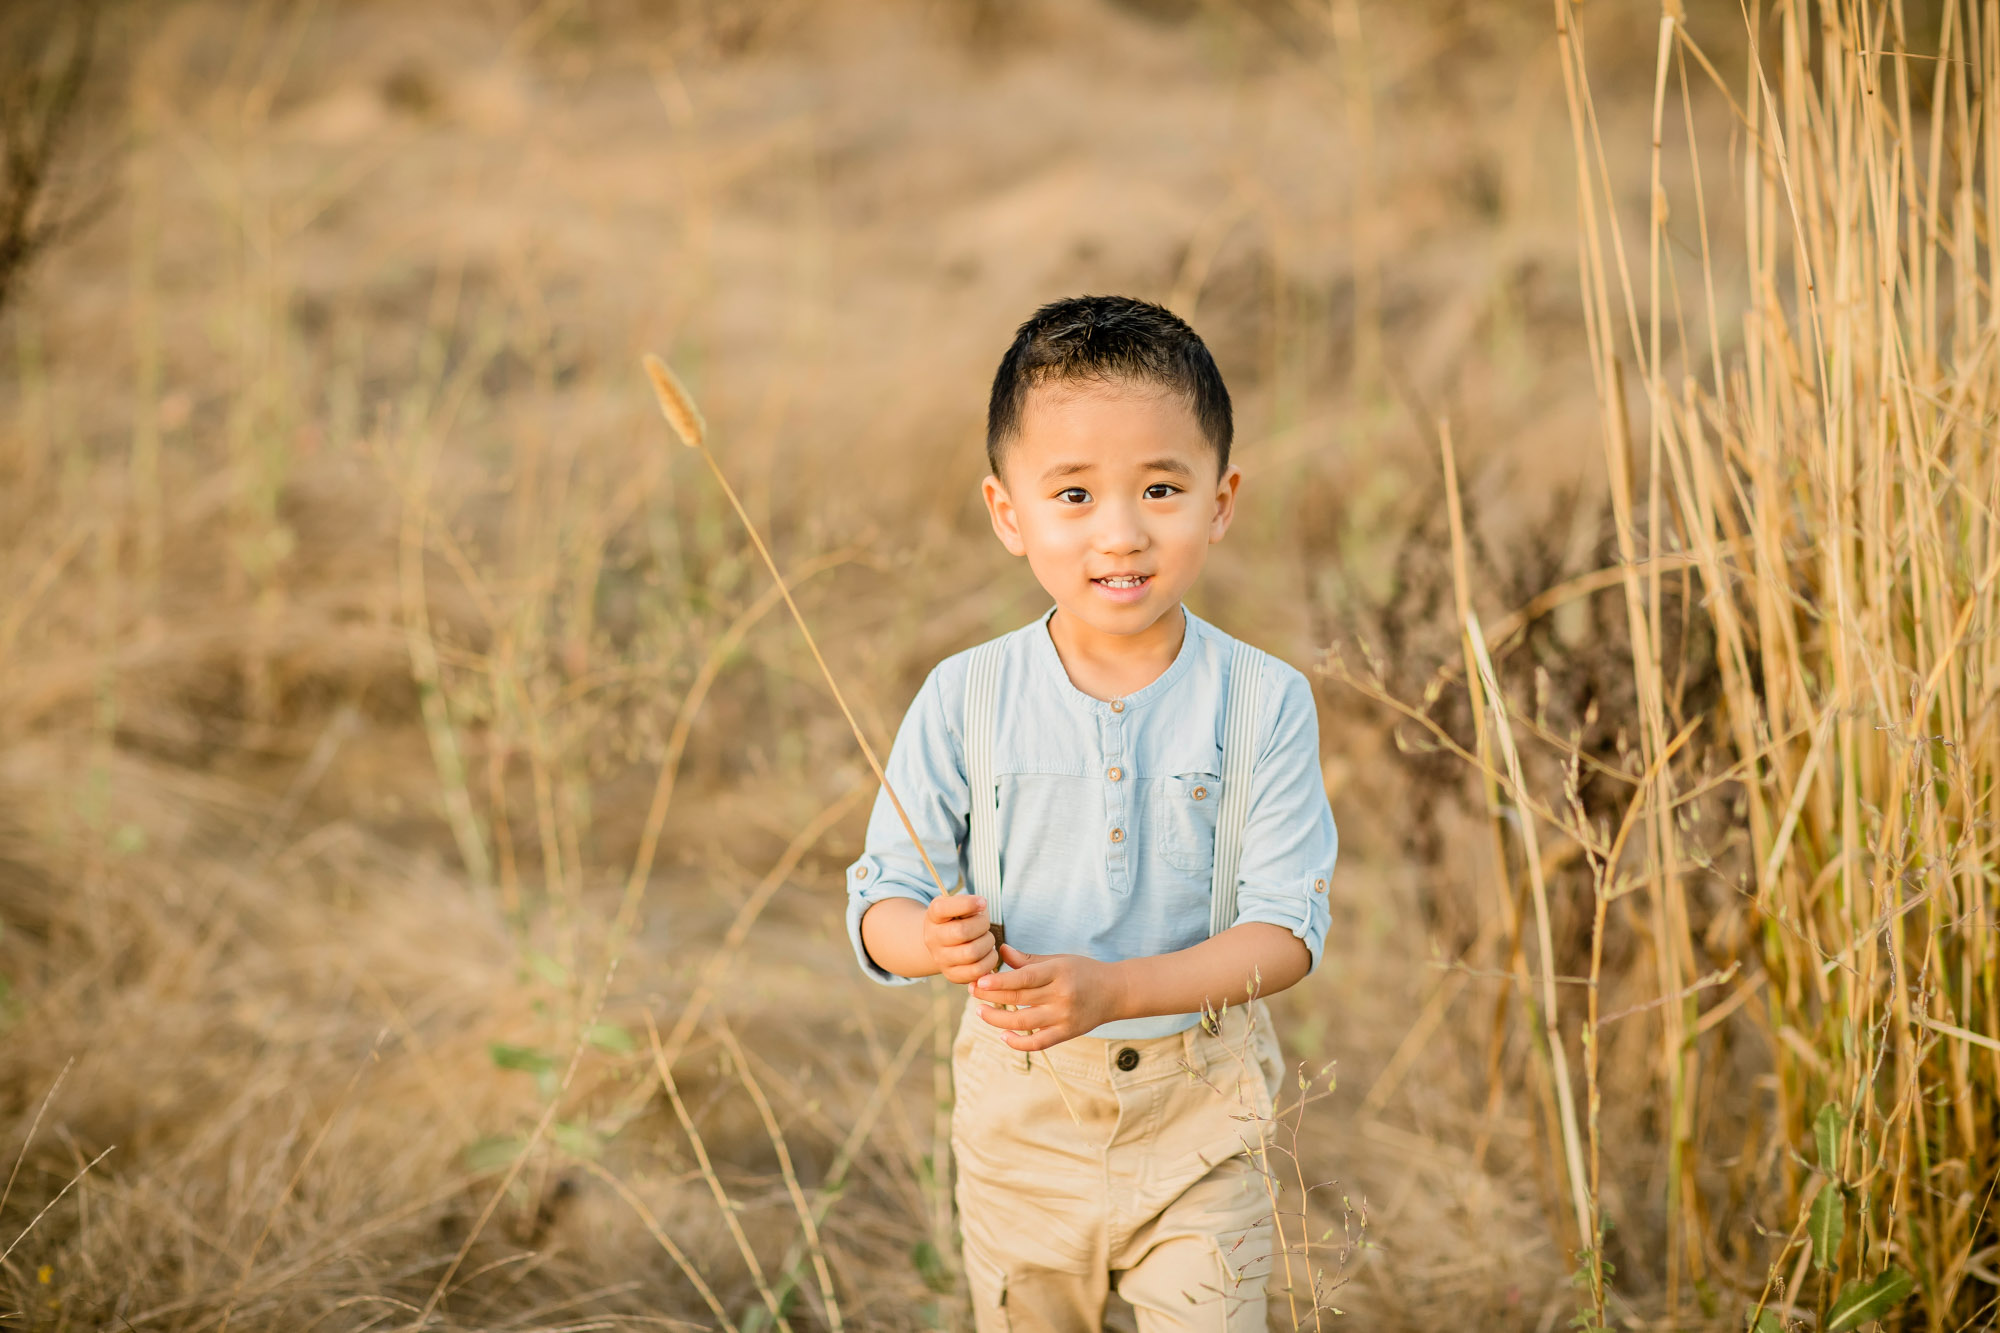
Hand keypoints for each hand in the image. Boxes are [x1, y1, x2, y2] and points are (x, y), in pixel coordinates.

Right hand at [922, 893, 999, 984]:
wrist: (945, 943)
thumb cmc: (958, 920)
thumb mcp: (959, 906)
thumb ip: (969, 903)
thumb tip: (981, 905)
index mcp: (933, 916)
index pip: (943, 908)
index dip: (967, 903)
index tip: (982, 902)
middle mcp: (932, 938)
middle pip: (961, 932)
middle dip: (982, 925)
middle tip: (985, 924)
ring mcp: (940, 959)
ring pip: (971, 953)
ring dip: (987, 943)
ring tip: (987, 939)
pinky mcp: (952, 975)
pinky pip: (976, 971)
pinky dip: (989, 960)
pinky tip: (988, 953)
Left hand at [972, 944, 1121, 1050]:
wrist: (1115, 992)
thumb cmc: (1083, 971)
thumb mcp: (1058, 959)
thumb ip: (1029, 959)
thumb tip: (1002, 951)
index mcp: (1059, 972)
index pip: (1025, 978)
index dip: (1000, 981)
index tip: (979, 981)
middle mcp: (1062, 995)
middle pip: (1020, 998)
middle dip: (992, 997)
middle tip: (973, 992)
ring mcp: (1065, 1017)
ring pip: (1024, 1022)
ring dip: (998, 1019)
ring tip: (981, 1012)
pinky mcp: (1067, 1033)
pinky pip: (1038, 1042)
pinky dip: (1018, 1042)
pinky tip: (1003, 1035)